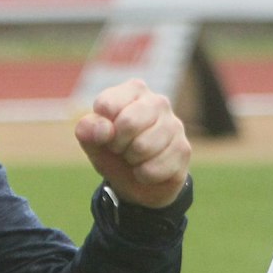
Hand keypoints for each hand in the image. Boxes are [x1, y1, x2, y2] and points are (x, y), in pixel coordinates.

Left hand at [74, 79, 191, 208]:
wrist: (138, 181)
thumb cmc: (113, 152)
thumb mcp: (92, 141)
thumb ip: (88, 129)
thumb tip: (104, 129)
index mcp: (133, 90)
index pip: (107, 105)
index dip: (101, 129)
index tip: (107, 134)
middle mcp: (157, 101)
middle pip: (129, 123)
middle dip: (118, 144)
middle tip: (121, 148)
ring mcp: (174, 124)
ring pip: (143, 147)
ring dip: (132, 161)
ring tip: (135, 158)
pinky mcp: (184, 149)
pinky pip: (155, 168)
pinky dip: (144, 175)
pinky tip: (148, 170)